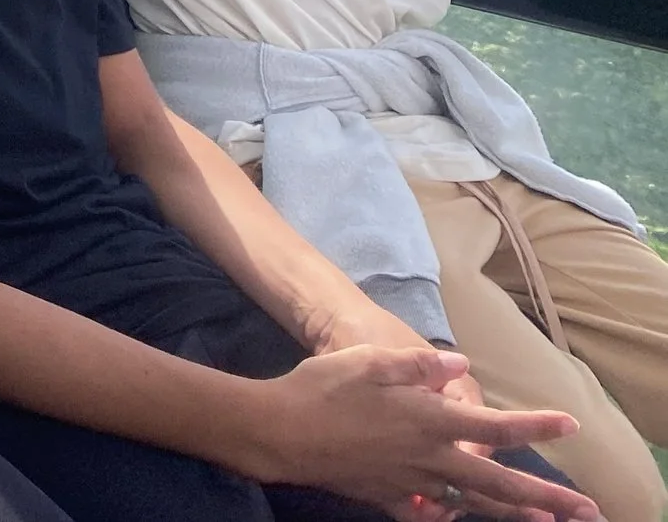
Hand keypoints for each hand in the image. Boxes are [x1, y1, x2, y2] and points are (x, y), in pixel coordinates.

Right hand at [231, 346, 591, 520]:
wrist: (280, 433)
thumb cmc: (323, 389)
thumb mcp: (369, 361)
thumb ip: (418, 365)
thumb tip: (460, 368)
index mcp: (429, 420)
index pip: (496, 427)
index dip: (537, 426)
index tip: (570, 424)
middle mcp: (429, 457)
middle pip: (499, 484)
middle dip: (547, 498)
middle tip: (587, 510)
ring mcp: (410, 483)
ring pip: (472, 504)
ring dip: (513, 514)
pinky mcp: (387, 497)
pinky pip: (428, 512)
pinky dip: (449, 514)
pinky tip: (456, 514)